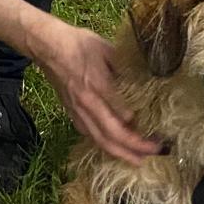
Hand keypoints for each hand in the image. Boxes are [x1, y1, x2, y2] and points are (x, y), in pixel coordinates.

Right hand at [37, 21, 161, 164]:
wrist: (48, 46)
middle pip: (110, 134)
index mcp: (97, 84)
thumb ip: (124, 65)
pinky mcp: (71, 112)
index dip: (136, 127)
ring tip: (138, 160)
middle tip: (154, 153)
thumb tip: (144, 77)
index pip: (119, 113)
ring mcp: (77, 110)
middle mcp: (87, 102)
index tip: (155, 131)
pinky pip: (89, 134)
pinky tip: (115, 148)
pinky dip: (104, 145)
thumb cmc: (78, 44)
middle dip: (133, 148)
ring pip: (99, 139)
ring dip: (119, 153)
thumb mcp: (106, 48)